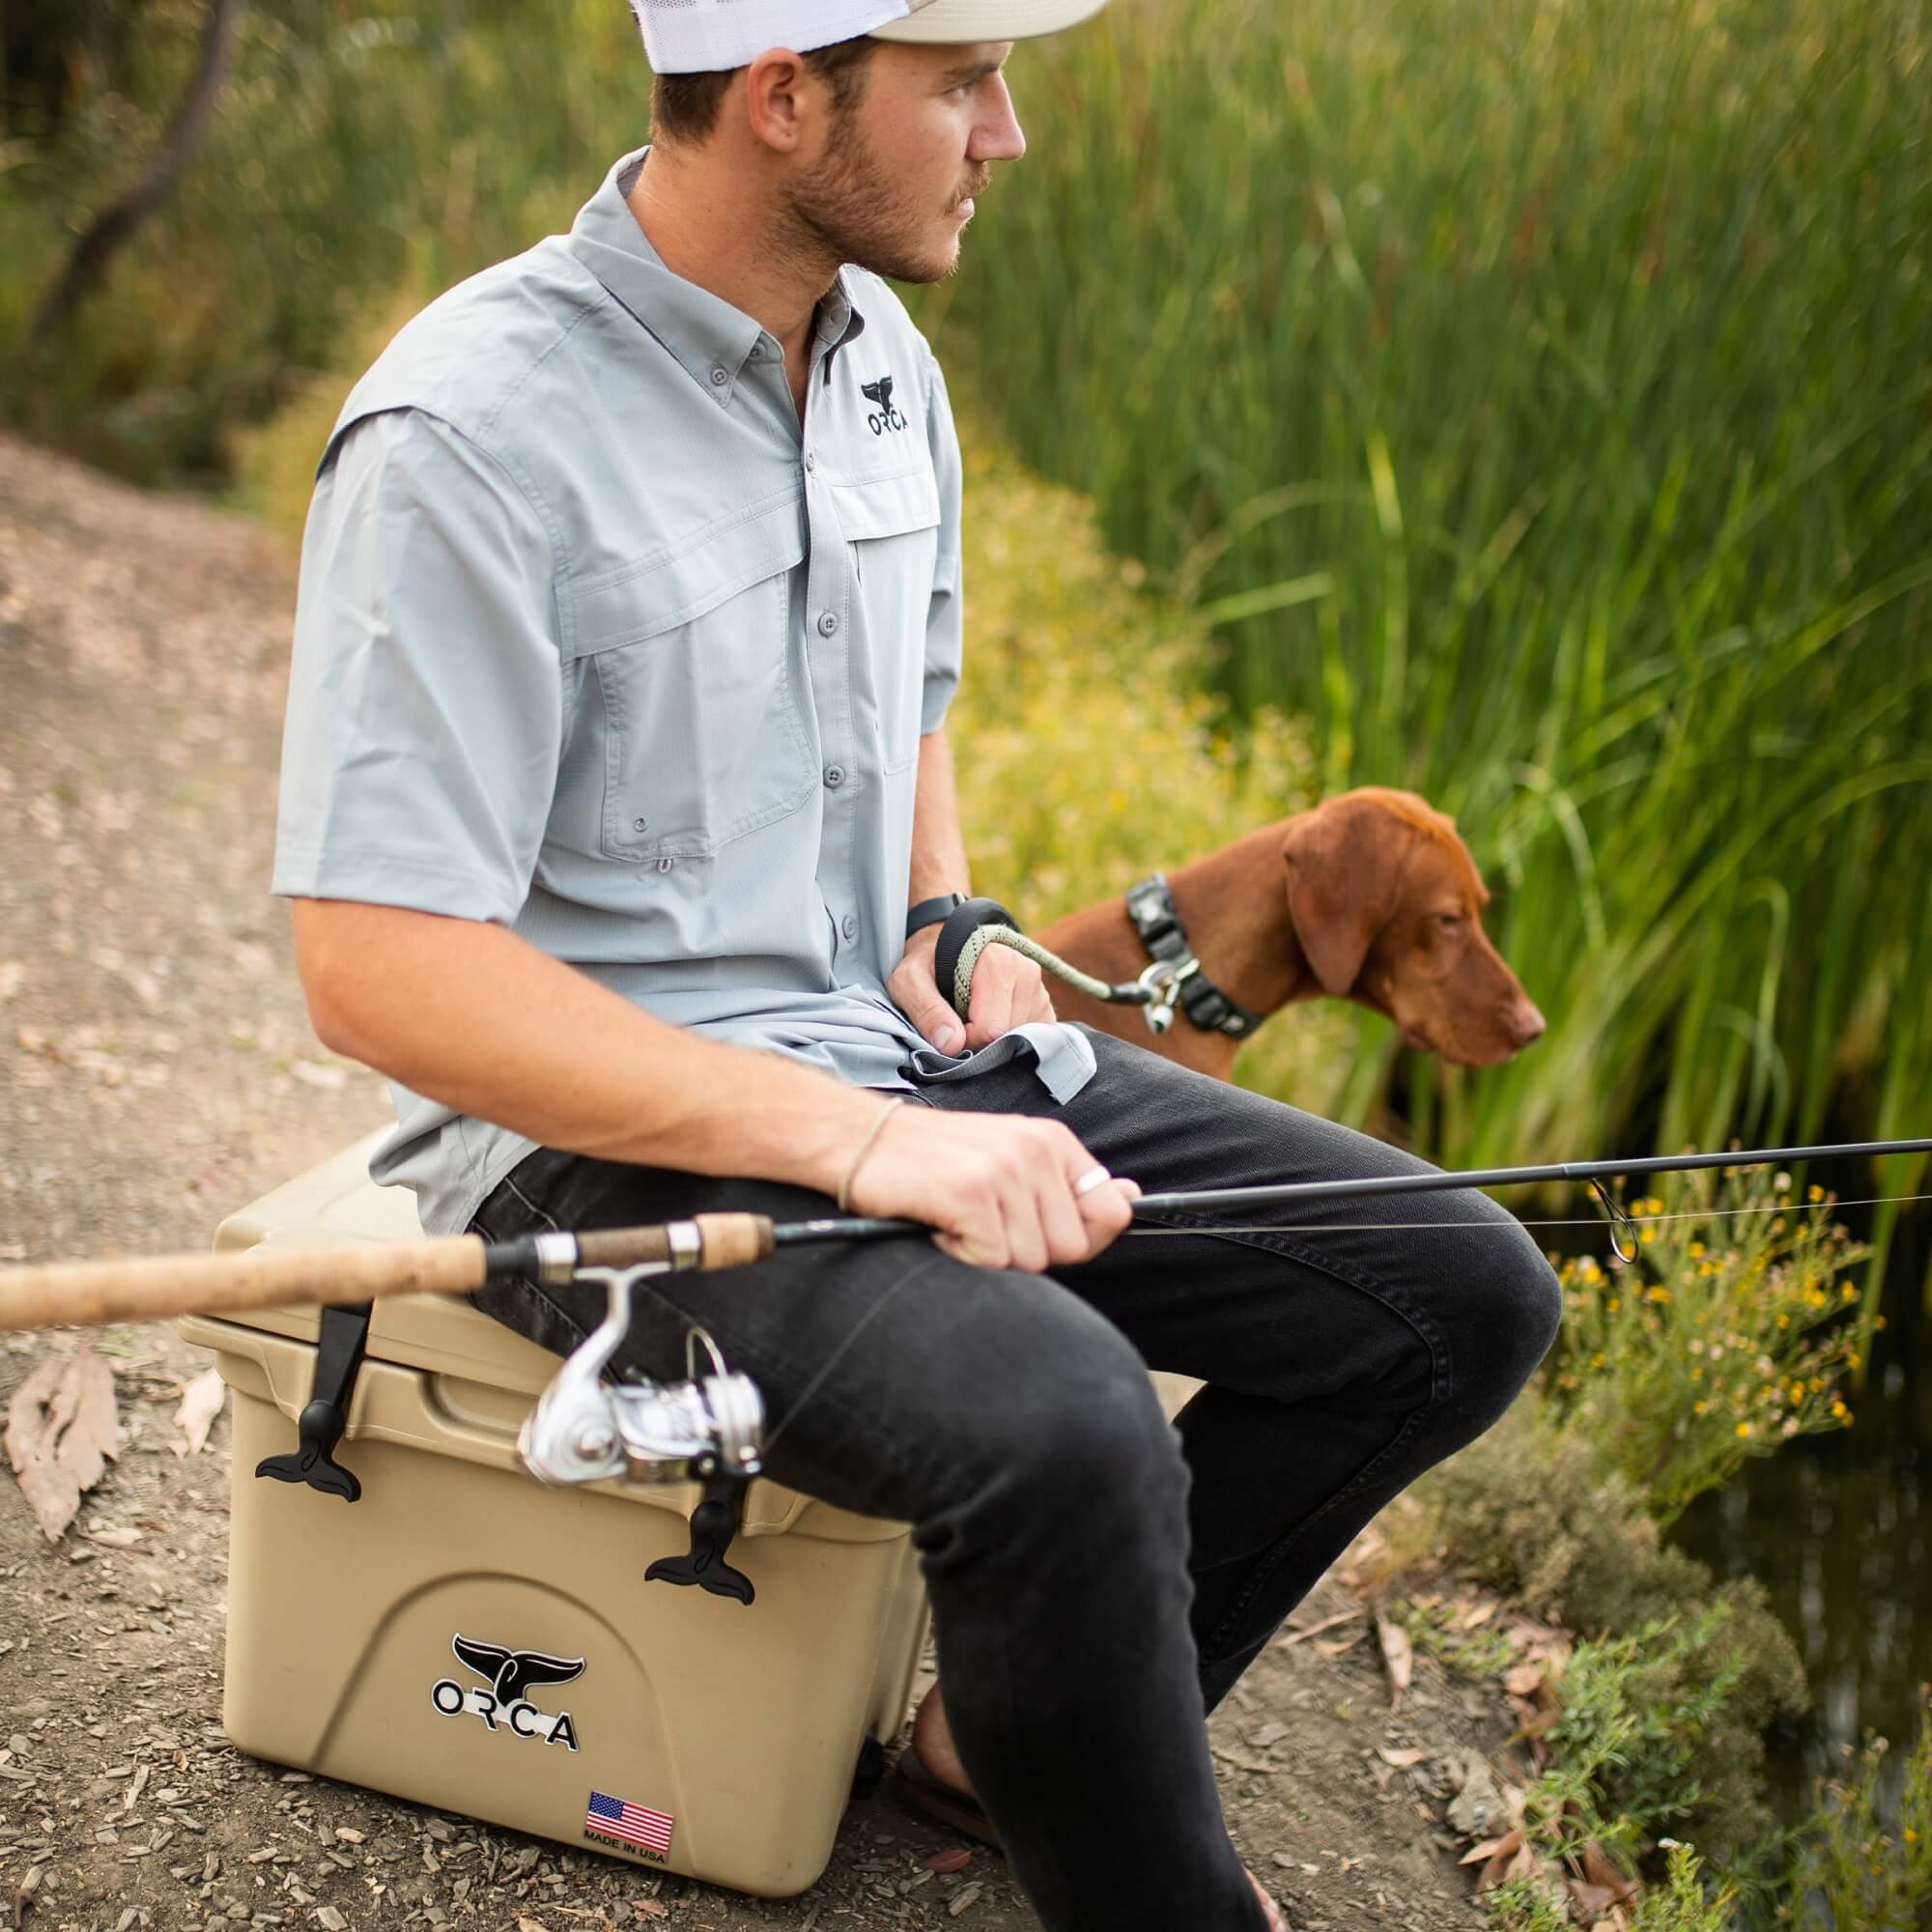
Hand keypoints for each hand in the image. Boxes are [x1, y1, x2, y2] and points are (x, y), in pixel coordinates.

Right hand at [846, 1103, 1139, 1271]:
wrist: (861, 1141)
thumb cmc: (935, 1160)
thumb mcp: (1011, 1159)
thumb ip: (1070, 1185)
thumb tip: (1130, 1199)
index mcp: (1053, 1141)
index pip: (1110, 1212)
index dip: (1081, 1238)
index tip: (1037, 1229)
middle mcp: (1035, 1150)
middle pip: (1071, 1248)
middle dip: (1028, 1251)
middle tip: (985, 1223)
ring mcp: (1004, 1170)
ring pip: (1031, 1259)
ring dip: (990, 1253)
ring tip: (959, 1219)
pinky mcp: (971, 1193)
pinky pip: (991, 1259)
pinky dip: (961, 1254)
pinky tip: (941, 1225)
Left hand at [888, 923, 1057, 1056]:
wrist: (949, 948)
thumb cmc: (928, 964)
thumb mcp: (910, 980)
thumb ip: (926, 1009)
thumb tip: (951, 1044)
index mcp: (1000, 963)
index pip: (989, 1030)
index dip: (964, 1039)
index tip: (949, 1026)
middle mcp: (1028, 974)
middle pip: (1007, 1037)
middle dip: (980, 1042)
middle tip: (960, 1022)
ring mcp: (1041, 993)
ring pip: (1020, 1042)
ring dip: (994, 1042)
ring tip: (975, 1018)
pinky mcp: (1046, 1010)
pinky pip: (1032, 1041)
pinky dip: (1010, 1042)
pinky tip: (993, 1024)